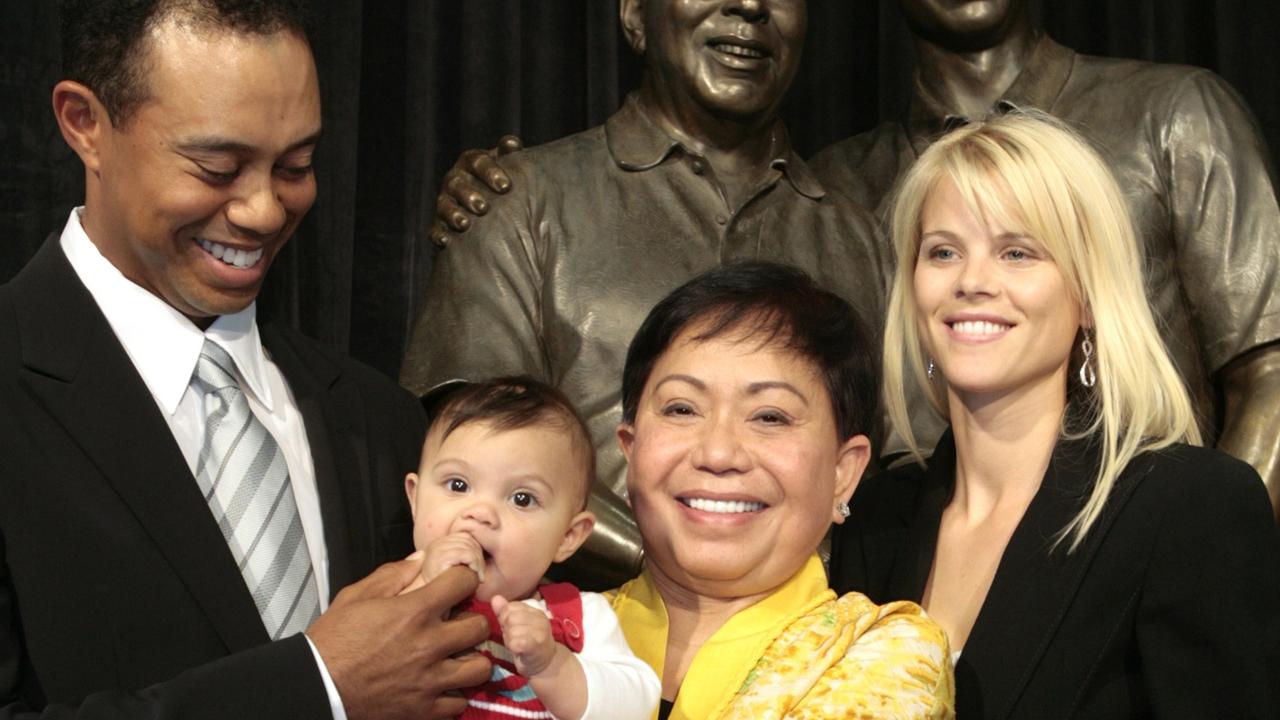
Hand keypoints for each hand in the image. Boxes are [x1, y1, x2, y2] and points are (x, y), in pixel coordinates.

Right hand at [308, 558, 491, 719]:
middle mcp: (429, 645)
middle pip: (481, 627)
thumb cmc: (333, 640)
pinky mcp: (423, 710)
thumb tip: (423, 559)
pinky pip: (459, 703)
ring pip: (480, 668)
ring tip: (458, 656)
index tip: (459, 583)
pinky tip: (442, 685)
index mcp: (414, 612)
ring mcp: (429, 681)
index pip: (464, 582)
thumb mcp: (356, 596)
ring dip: (472, 659)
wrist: (317, 686)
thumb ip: (393, 574)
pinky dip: (455, 694)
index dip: (464, 578)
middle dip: (474, 620)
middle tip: (460, 623)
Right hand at [420, 531, 485, 584]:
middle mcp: (436, 544)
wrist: (426, 601)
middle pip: (467, 540)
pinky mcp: (441, 557)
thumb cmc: (441, 588)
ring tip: (479, 577)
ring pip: (469, 547)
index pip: (464, 536)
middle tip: (481, 573)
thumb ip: (460, 557)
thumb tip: (481, 552)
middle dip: (479, 556)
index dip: (475, 549)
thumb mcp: (451, 569)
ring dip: (479, 563)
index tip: (479, 565)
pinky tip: (475, 575)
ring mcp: (437, 549)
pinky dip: (475, 564)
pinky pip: (467, 554)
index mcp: (438, 543)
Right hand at [431, 134, 522, 246]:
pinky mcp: (440, 223)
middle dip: (469, 195)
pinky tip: (446, 241)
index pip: (477, 162)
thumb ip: (510, 153)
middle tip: (483, 208)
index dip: (490, 172)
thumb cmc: (502, 181)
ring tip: (464, 224)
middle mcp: (455, 179)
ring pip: (444, 205)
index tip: (505, 187)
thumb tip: (511, 144)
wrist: (489, 204)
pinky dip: (438, 234)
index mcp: (471, 162)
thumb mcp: (507, 165)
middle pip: (457, 183)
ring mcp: (445, 200)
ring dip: (453, 214)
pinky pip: (435, 228)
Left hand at [490, 594, 556, 677]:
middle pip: (510, 618)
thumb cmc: (529, 643)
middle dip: (507, 630)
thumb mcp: (517, 625)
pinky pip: (515, 642)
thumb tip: (495, 598)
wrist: (546, 664)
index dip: (505, 618)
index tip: (512, 628)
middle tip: (515, 638)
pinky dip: (512, 647)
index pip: (510, 607)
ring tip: (517, 645)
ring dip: (509, 640)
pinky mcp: (536, 646)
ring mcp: (540, 632)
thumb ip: (505, 611)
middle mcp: (540, 618)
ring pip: (511, 630)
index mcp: (535, 611)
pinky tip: (518, 651)